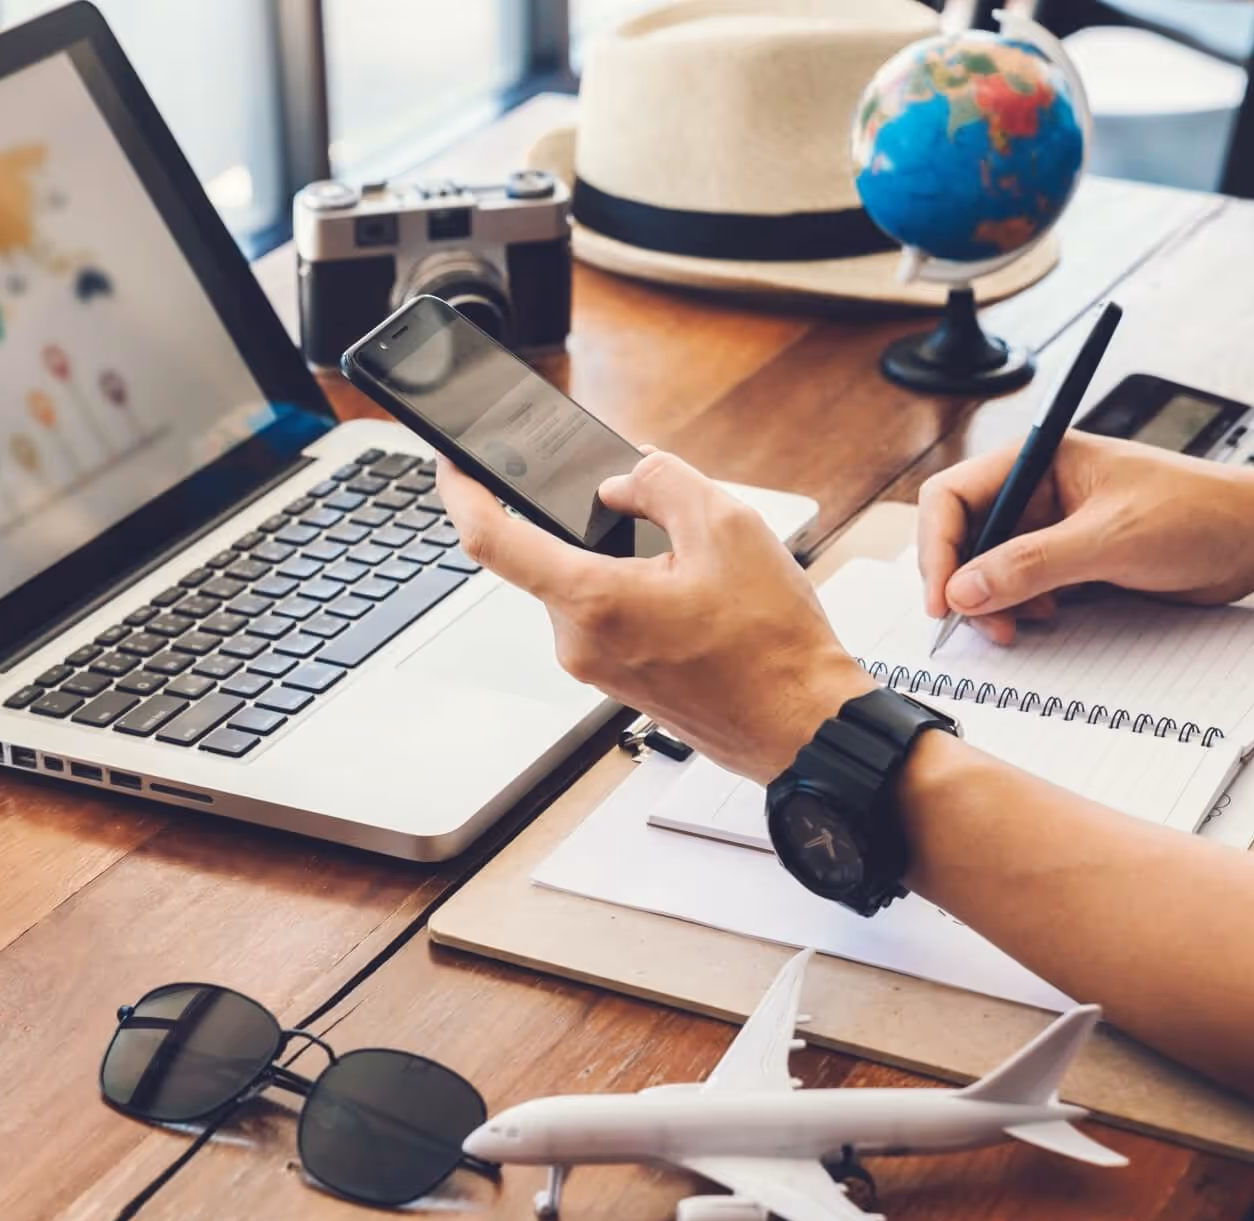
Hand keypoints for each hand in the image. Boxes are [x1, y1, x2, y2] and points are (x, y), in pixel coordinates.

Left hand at [436, 451, 872, 783]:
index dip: (461, 491)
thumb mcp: (728, 526)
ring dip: (624, 560)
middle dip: (594, 522)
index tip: (452, 462)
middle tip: (658, 514)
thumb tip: (621, 480)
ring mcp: (594, 668)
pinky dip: (635, 591)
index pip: (491, 539)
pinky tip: (694, 599)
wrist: (801, 726)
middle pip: (553, 554)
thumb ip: (661, 482)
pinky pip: (606, 615)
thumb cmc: (772, 645)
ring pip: (584, 585)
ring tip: (696, 569)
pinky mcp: (616, 681)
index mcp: (592, 601)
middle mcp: (578, 642)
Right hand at [917, 433, 1253, 644]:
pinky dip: (1022, 607)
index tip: (944, 599)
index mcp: (1036, 460)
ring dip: (994, 601)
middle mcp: (1036, 490)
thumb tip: (963, 591)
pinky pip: (1022, 585)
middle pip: (964, 536)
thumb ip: (1030, 565)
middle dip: (965, 583)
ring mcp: (1052, 525)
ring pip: (989, 567)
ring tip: (1020, 626)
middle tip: (983, 624)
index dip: (939, 548)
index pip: (952, 497)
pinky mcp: (1072, 558)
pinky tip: (1049, 617)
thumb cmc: (1199, 513)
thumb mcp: (1108, 540)